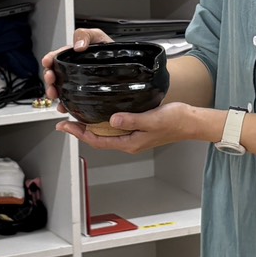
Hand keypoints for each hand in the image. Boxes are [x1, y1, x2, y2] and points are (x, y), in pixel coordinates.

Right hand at [40, 28, 114, 107]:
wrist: (127, 66)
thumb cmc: (110, 51)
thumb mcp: (97, 36)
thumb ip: (86, 35)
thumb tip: (78, 46)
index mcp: (73, 56)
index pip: (57, 57)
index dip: (49, 59)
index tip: (47, 61)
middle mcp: (72, 70)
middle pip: (54, 74)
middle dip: (49, 77)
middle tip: (50, 79)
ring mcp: (76, 83)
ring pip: (59, 88)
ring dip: (53, 92)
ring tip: (54, 94)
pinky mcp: (82, 95)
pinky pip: (69, 101)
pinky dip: (64, 105)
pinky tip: (63, 106)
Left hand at [56, 102, 196, 154]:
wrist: (191, 122)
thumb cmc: (176, 121)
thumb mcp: (152, 119)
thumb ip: (132, 120)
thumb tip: (112, 120)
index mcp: (130, 143)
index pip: (97, 141)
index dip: (79, 133)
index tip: (65, 125)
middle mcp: (128, 142)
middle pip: (97, 139)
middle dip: (79, 130)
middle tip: (64, 120)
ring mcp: (132, 136)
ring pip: (104, 134)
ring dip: (89, 126)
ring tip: (76, 117)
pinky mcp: (136, 128)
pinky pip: (114, 128)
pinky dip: (101, 122)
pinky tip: (98, 113)